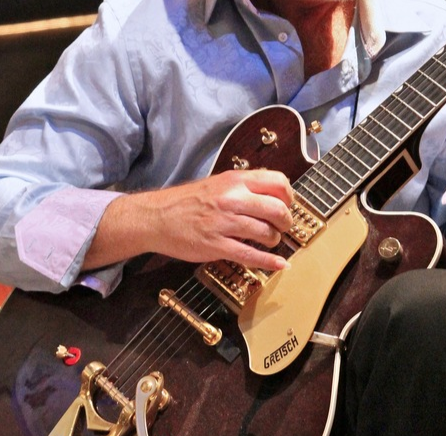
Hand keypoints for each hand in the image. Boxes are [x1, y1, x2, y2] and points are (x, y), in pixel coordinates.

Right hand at [86, 169, 293, 270]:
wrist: (156, 217)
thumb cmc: (188, 201)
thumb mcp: (218, 183)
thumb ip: (244, 187)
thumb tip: (274, 195)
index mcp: (234, 180)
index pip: (277, 182)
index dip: (289, 196)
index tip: (288, 205)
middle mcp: (232, 199)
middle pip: (277, 209)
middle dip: (286, 221)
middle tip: (284, 227)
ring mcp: (224, 223)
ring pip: (265, 233)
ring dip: (274, 240)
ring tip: (271, 241)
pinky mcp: (216, 245)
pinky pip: (250, 255)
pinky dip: (269, 262)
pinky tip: (279, 265)